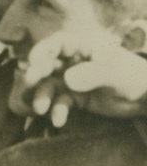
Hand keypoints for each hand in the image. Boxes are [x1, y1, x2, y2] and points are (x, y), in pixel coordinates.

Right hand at [13, 31, 146, 125]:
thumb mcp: (116, 72)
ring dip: (42, 95)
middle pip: (47, 64)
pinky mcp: (75, 98)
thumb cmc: (135, 77)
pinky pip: (60, 103)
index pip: (57, 44)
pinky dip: (57, 111)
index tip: (33, 63)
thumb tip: (67, 80)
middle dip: (36, 74)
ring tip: (39, 108)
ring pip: (50, 85)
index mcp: (83, 47)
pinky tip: (58, 121)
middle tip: (29, 83)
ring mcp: (72, 80)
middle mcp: (72, 61)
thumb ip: (93, 74)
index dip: (42, 51)